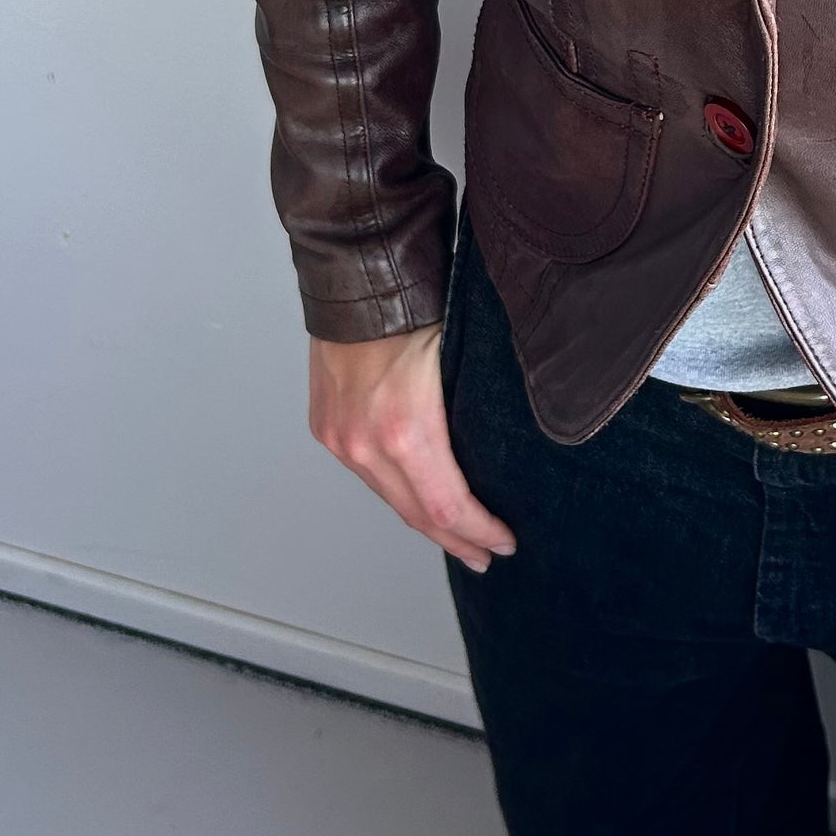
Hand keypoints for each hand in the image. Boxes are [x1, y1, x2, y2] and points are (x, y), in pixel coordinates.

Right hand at [308, 324, 514, 575]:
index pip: (447, 508)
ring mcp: (340, 439)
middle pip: (416, 516)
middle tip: (485, 555)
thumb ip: (475, 417)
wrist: (357, 281)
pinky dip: (396, 492)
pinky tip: (416, 496)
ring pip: (389, 498)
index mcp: (406, 432)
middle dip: (456, 540)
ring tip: (456, 535)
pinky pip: (366, 475)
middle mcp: (364, 445)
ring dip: (424, 521)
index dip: (479, 531)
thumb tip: (510, 451)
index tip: (505, 542)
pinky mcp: (326, 429)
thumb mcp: (462, 364)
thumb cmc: (414, 309)